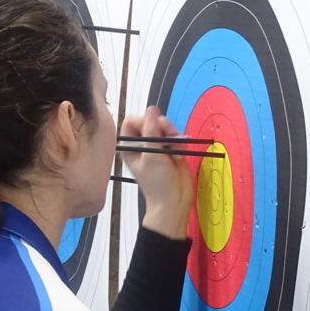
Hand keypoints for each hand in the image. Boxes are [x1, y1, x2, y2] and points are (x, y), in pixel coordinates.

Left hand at [120, 106, 193, 239]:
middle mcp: (142, 145)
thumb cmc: (157, 182)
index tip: (154, 127)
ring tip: (176, 149)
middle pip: (150, 121)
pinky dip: (179, 143)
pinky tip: (179, 155)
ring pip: (164, 127)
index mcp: (130, 146)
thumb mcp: (152, 155)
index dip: (144, 120)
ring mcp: (157, 147)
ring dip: (173, 135)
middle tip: (170, 134)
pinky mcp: (170, 150)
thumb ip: (151, 131)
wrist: (174, 201)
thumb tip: (151, 109)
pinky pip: (175, 137)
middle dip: (162, 126)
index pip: (131, 121)